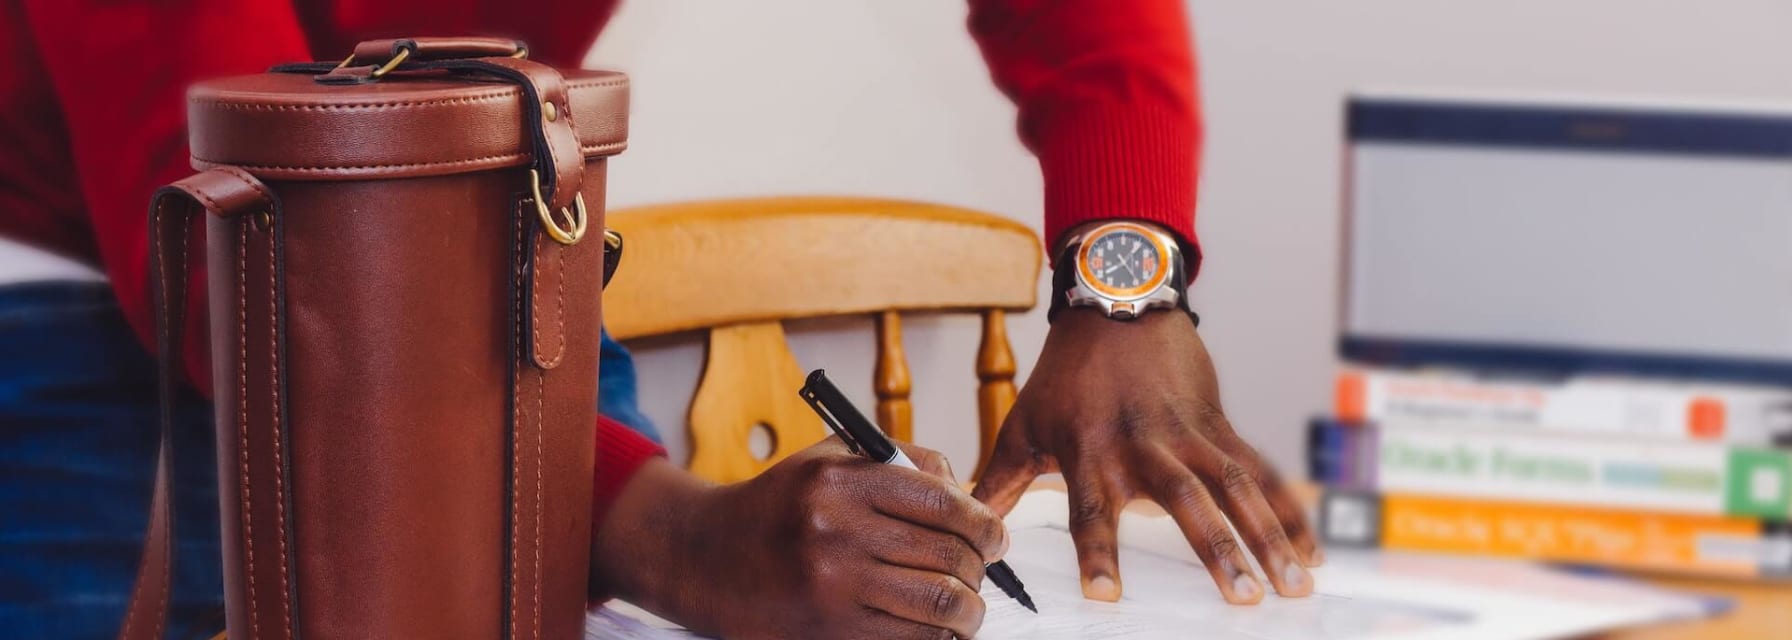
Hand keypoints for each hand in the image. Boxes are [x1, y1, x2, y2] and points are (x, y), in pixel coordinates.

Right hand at [593, 438, 1007, 638]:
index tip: (996, 535)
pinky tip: (936, 626)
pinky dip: (937, 635)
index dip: (985, 523)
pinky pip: (910, 638)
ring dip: (969, 609)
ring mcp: (833, 586)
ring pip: (939, 603)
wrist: (706, 557)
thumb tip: (967, 495)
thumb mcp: (830, 459)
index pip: (943, 503)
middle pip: (948, 555)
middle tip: (984, 569)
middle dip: (981, 566)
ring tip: (969, 606)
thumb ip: (901, 460)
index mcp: (840, 480)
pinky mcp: (830, 630)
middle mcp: (836, 531)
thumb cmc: (779, 504)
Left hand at [973, 308, 1320, 603]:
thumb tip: (965, 523)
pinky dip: (1290, 511)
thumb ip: (997, 482)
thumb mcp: (1023, 424)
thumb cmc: (1066, 373)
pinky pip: (1261, 471)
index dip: (1098, 552)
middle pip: (1184, 502)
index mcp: (1091, 451)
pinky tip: (1312, 552)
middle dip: (1216, 550)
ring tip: (1293, 584)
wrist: (1117, 305)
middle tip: (1244, 596)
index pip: (1091, 511)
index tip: (1106, 595)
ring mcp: (1190, 434)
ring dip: (1269, 536)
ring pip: (1237, 487)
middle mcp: (1145, 445)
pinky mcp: (1219, 425)